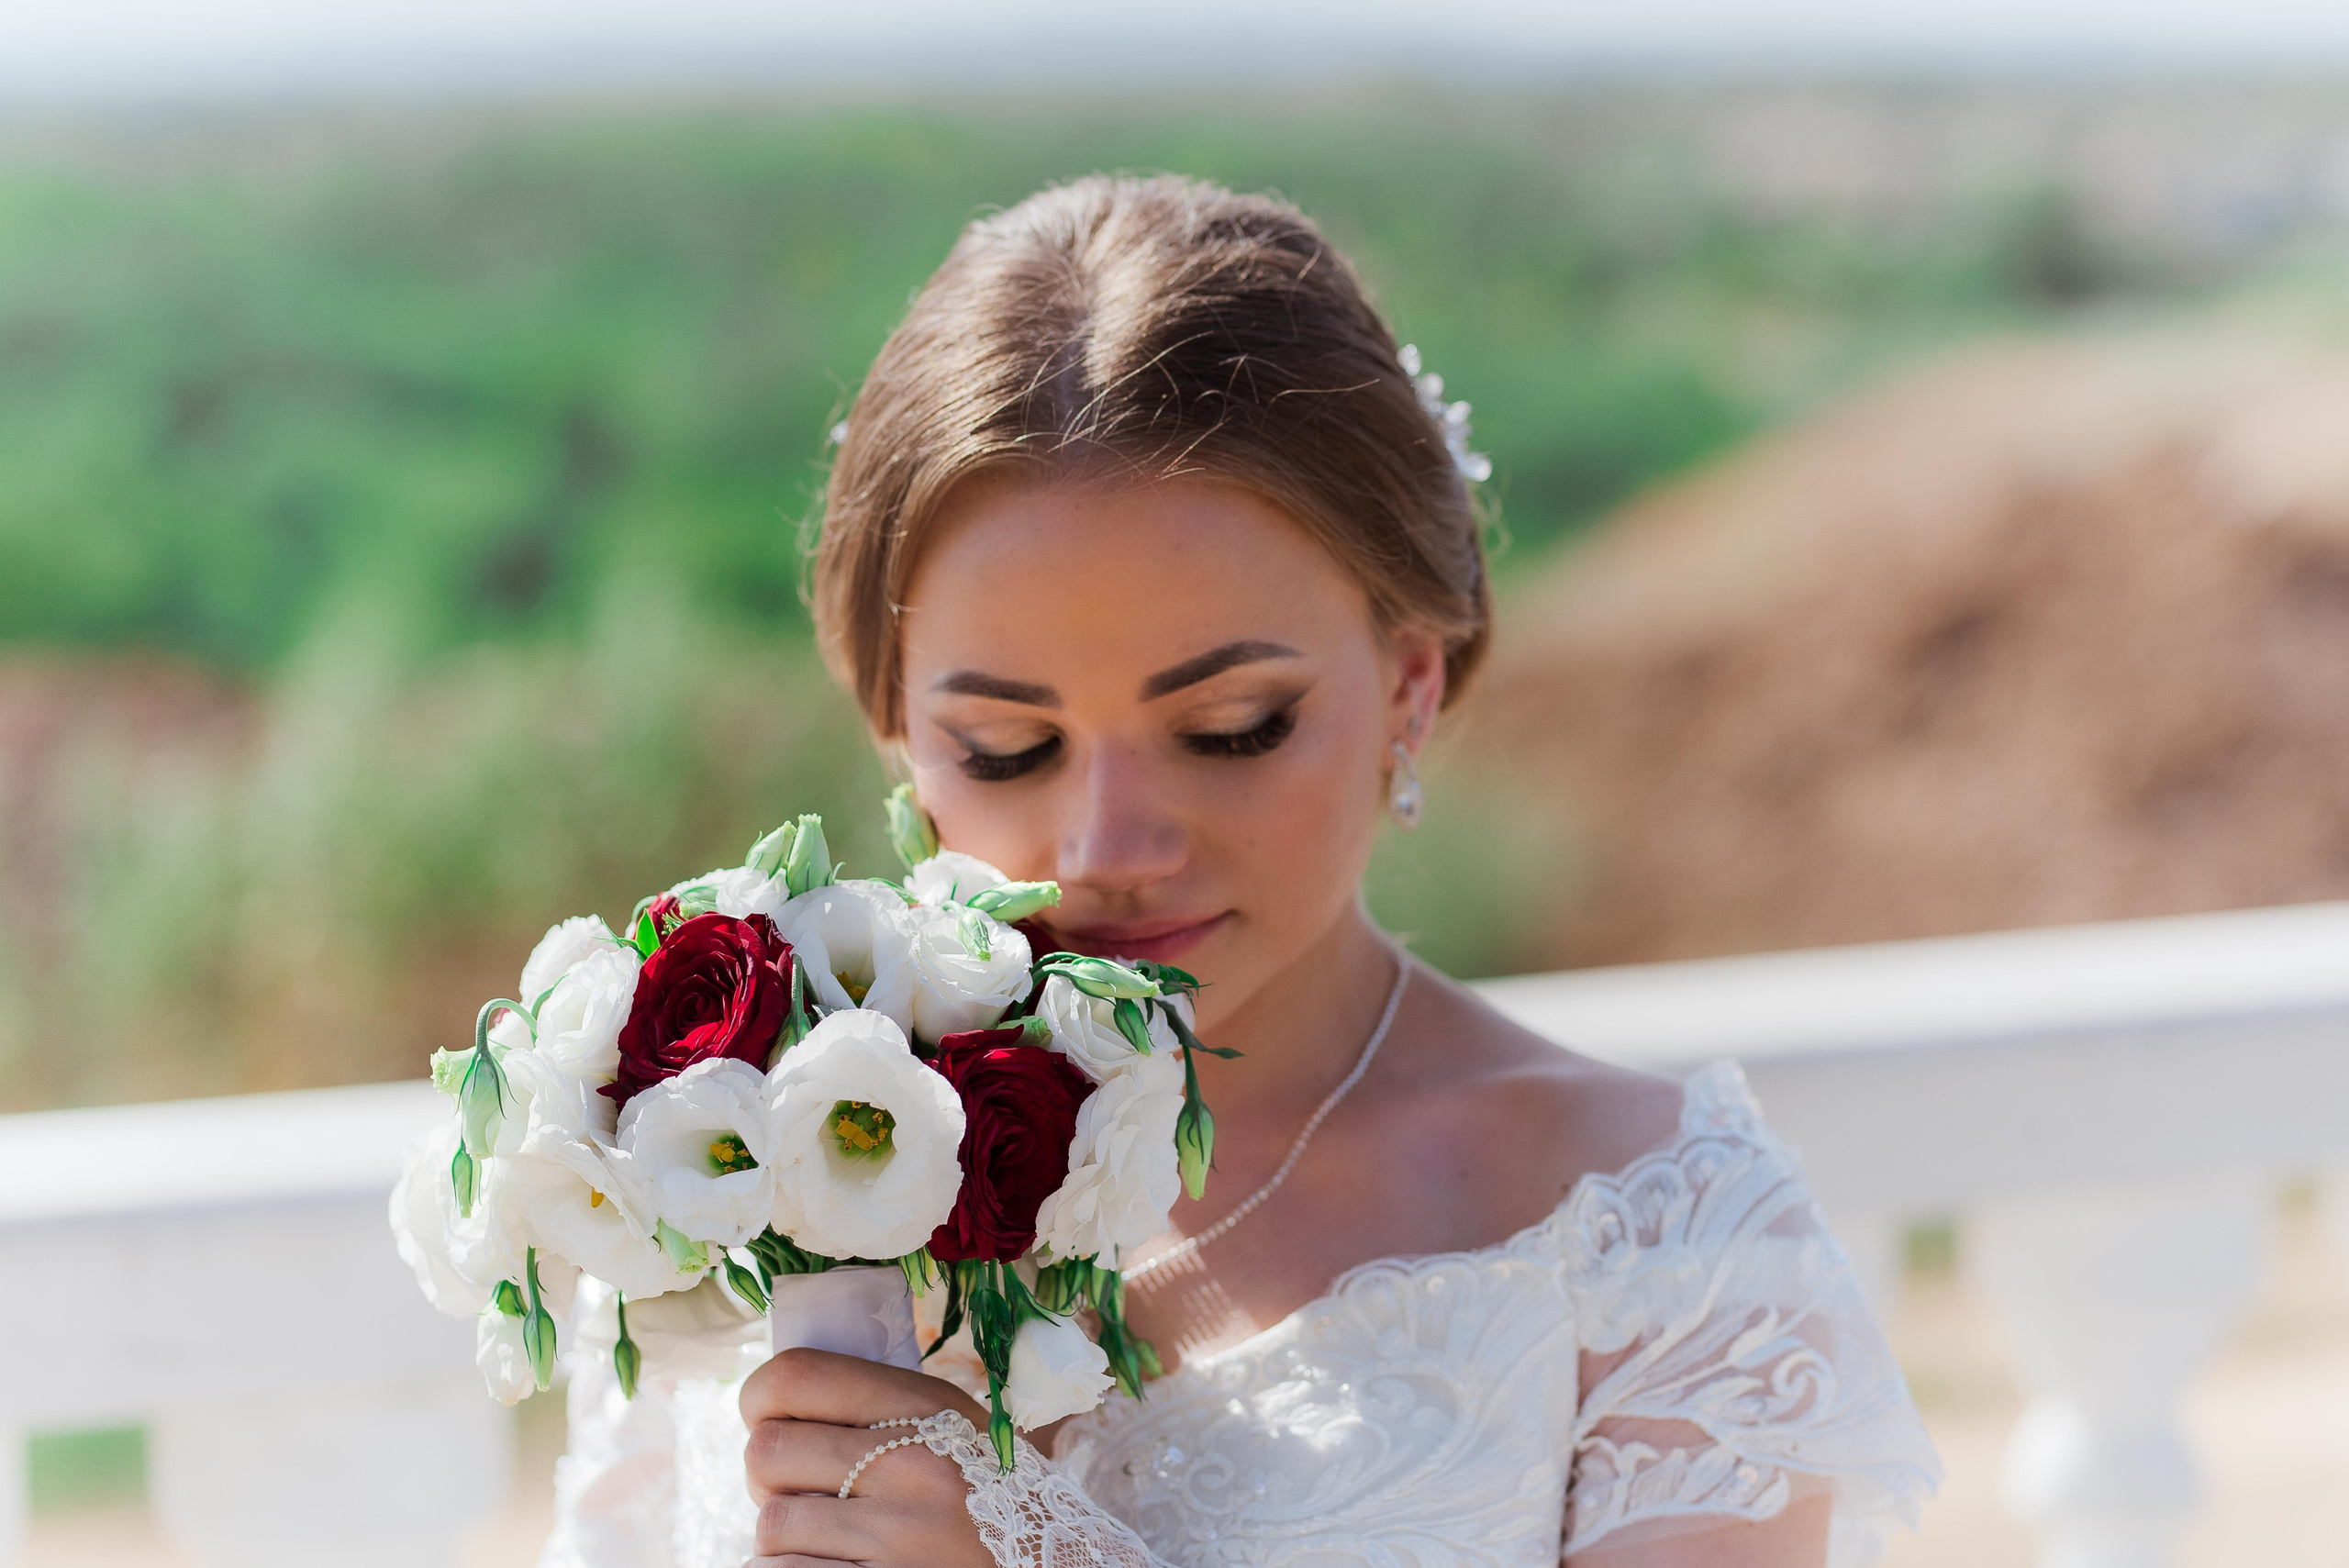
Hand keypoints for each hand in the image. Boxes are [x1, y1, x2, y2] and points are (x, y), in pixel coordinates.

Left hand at [740, 1346, 996, 1567]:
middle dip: (770, 1480)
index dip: (760, 1400)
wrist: (1046, 1567)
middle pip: (767, 1451)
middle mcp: (915, 1465)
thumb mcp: (956, 1434)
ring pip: (771, 1525)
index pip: (796, 1376)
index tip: (770, 1420)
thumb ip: (882, 1408)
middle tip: (805, 1496)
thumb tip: (777, 1397)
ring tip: (828, 1543)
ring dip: (785, 1540)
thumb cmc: (983, 1504)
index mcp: (928, 1409)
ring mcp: (902, 1536)